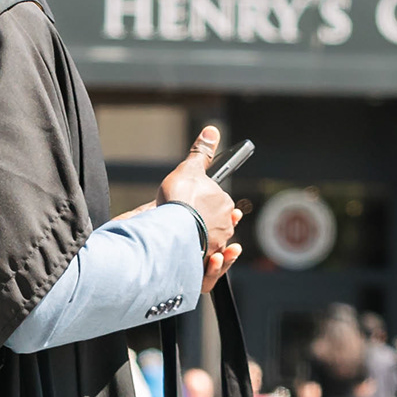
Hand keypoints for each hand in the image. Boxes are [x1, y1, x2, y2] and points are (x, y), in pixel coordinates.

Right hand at [158, 126, 241, 281]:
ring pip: (213, 246)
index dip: (208, 204)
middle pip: (218, 226)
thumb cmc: (180, 199)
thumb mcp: (190, 169)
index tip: (196, 203)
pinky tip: (196, 257)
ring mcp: (216, 247)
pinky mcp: (205, 264)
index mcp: (225, 205)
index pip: (220, 205)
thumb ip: (201, 152)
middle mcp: (225, 227)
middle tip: (191, 221)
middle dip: (208, 224)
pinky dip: (204, 263)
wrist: (171, 229)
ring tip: (193, 241)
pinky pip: (207, 266)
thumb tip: (212, 130)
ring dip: (206, 243)